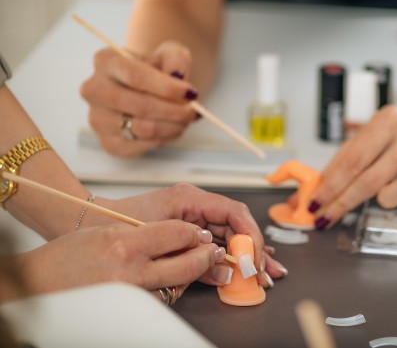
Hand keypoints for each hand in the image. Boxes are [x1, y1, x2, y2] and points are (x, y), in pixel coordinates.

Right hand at [20, 220, 222, 298]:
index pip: (178, 233)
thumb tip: (183, 235)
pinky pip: (162, 300)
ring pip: (179, 285)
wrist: (40, 283)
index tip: (199, 232)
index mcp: (124, 244)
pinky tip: (167, 281)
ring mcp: (132, 296)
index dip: (194, 232)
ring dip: (190, 274)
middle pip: (188, 263)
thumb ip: (146, 232)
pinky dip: (170, 289)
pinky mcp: (131, 311)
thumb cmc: (68, 256)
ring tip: (192, 263)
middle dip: (205, 255)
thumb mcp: (109, 231)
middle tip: (211, 250)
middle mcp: (130, 272)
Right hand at [80, 41, 199, 157]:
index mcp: (106, 61)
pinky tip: (172, 128)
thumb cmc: (158, 69)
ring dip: (172, 126)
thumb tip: (178, 75)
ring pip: (142, 128)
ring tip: (185, 119)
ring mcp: (97, 118)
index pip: (136, 76)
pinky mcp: (107, 142)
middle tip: (194, 111)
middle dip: (174, 110)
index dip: (166, 87)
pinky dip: (163, 139)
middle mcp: (94, 90)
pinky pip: (140, 146)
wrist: (149, 88)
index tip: (190, 93)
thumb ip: (176, 59)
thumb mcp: (171, 54)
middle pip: (139, 105)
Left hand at [85, 183, 286, 287]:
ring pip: (231, 235)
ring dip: (248, 255)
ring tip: (266, 274)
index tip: (255, 259)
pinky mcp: (189, 229)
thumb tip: (225, 271)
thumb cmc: (121, 222)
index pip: (235, 213)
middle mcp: (197, 205)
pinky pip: (217, 242)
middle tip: (268, 273)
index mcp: (192, 198)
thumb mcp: (160, 239)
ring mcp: (194, 216)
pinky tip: (245, 267)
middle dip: (255, 250)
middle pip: (237, 226)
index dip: (250, 237)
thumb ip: (193, 256)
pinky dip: (231, 257)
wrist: (94, 220)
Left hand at [309, 103, 396, 228]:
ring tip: (378, 199)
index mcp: (387, 120)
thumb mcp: (368, 137)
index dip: (331, 185)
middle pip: (371, 177)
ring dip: (384, 200)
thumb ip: (343, 161)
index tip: (315, 202)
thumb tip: (313, 189)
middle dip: (344, 201)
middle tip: (327, 215)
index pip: (352, 159)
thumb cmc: (395, 135)